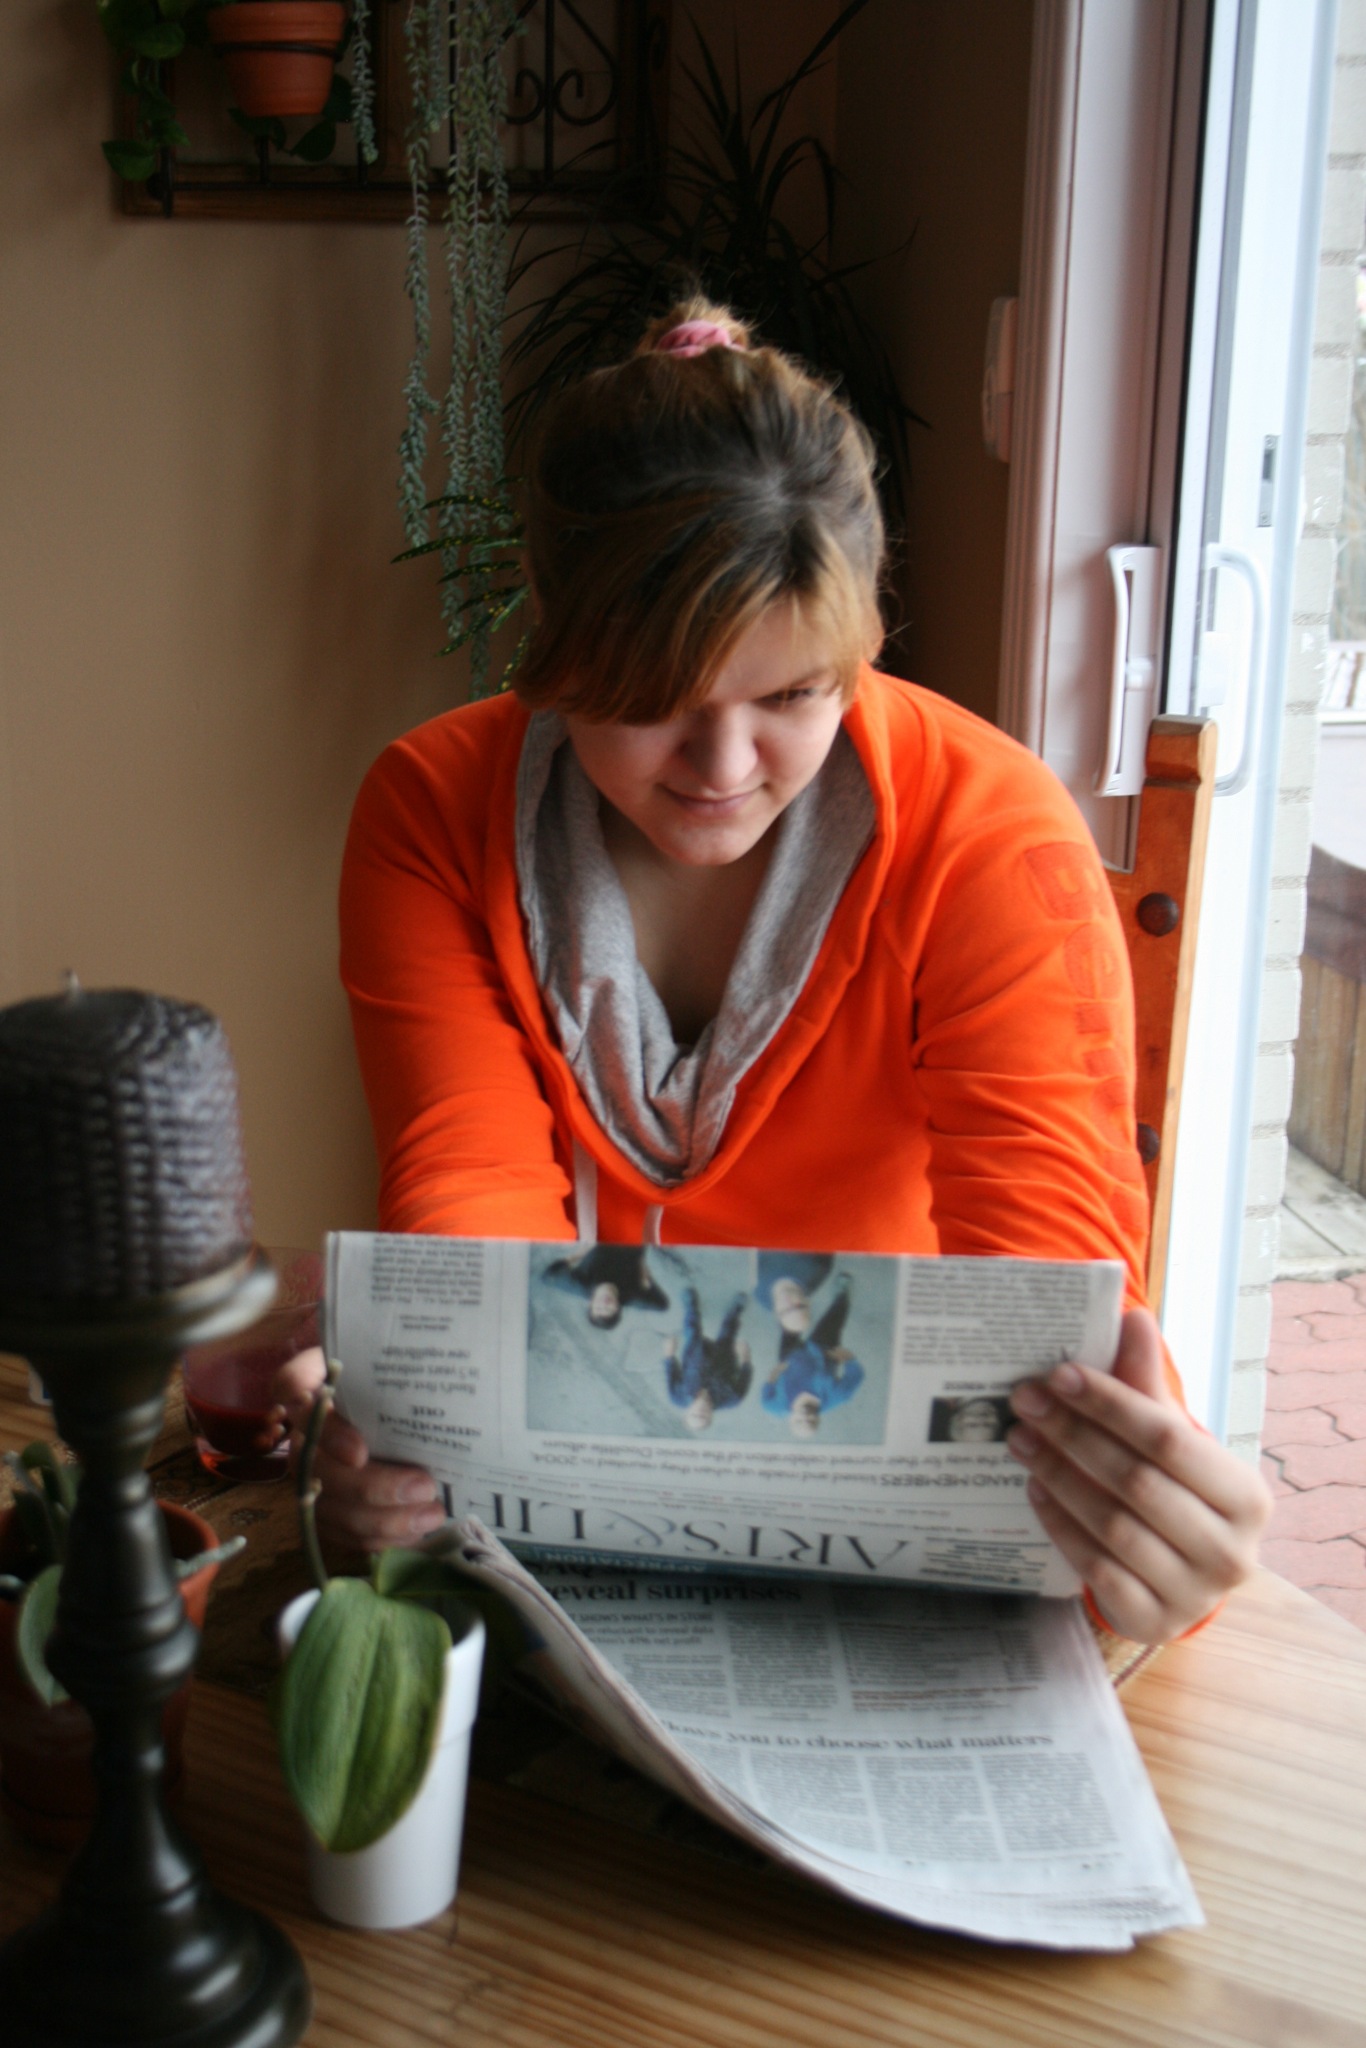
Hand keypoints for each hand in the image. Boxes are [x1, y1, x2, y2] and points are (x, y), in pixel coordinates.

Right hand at [272, 1346, 445, 1556]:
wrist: (391, 1406)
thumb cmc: (390, 1380)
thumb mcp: (388, 1360)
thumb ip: (391, 1357)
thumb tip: (417, 1351)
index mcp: (308, 1391)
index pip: (294, 1400)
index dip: (324, 1432)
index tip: (361, 1452)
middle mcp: (300, 1438)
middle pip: (320, 1473)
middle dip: (374, 1488)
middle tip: (424, 1485)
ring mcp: (311, 1479)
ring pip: (334, 1510)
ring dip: (385, 1520)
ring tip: (432, 1511)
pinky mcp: (328, 1512)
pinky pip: (346, 1536)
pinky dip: (383, 1538)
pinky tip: (418, 1529)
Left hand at [1007, 1308, 1271, 1642]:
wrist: (1181, 1575)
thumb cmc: (1176, 1493)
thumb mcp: (1171, 1439)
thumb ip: (1149, 1384)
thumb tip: (1132, 1318)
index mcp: (1247, 1497)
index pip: (1169, 1438)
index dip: (1111, 1403)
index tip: (1058, 1375)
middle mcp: (1232, 1552)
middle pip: (1137, 1481)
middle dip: (1074, 1435)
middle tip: (1023, 1402)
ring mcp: (1193, 1594)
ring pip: (1112, 1525)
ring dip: (1059, 1476)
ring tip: (1020, 1440)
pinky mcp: (1152, 1622)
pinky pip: (1095, 1568)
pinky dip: (1059, 1525)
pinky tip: (1034, 1490)